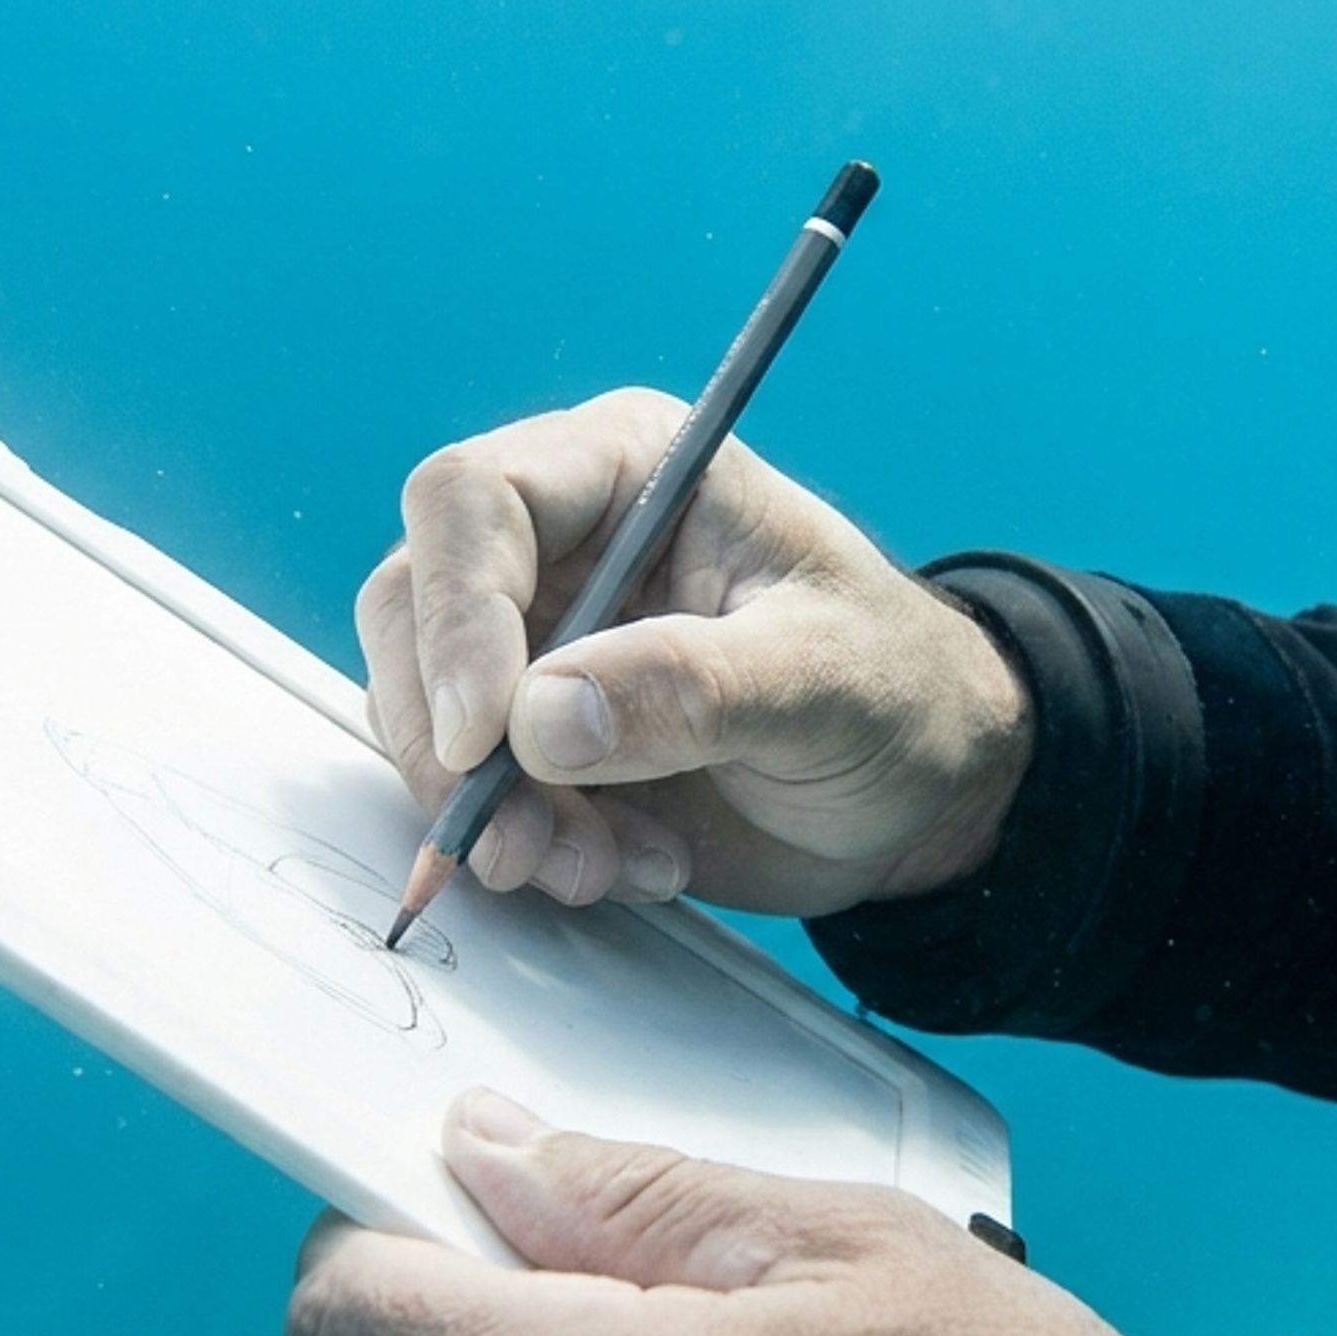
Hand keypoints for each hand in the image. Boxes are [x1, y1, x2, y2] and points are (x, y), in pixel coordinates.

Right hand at [358, 389, 1034, 917]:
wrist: (921, 790)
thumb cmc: (896, 694)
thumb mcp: (822, 682)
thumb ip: (691, 688)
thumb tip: (540, 718)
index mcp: (630, 467)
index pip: (473, 499)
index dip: (456, 616)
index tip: (483, 738)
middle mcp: (563, 538)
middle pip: (414, 605)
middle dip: (450, 740)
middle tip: (516, 841)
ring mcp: (538, 638)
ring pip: (426, 708)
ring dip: (489, 810)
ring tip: (598, 868)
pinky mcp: (535, 734)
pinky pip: (470, 785)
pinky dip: (525, 844)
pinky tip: (624, 866)